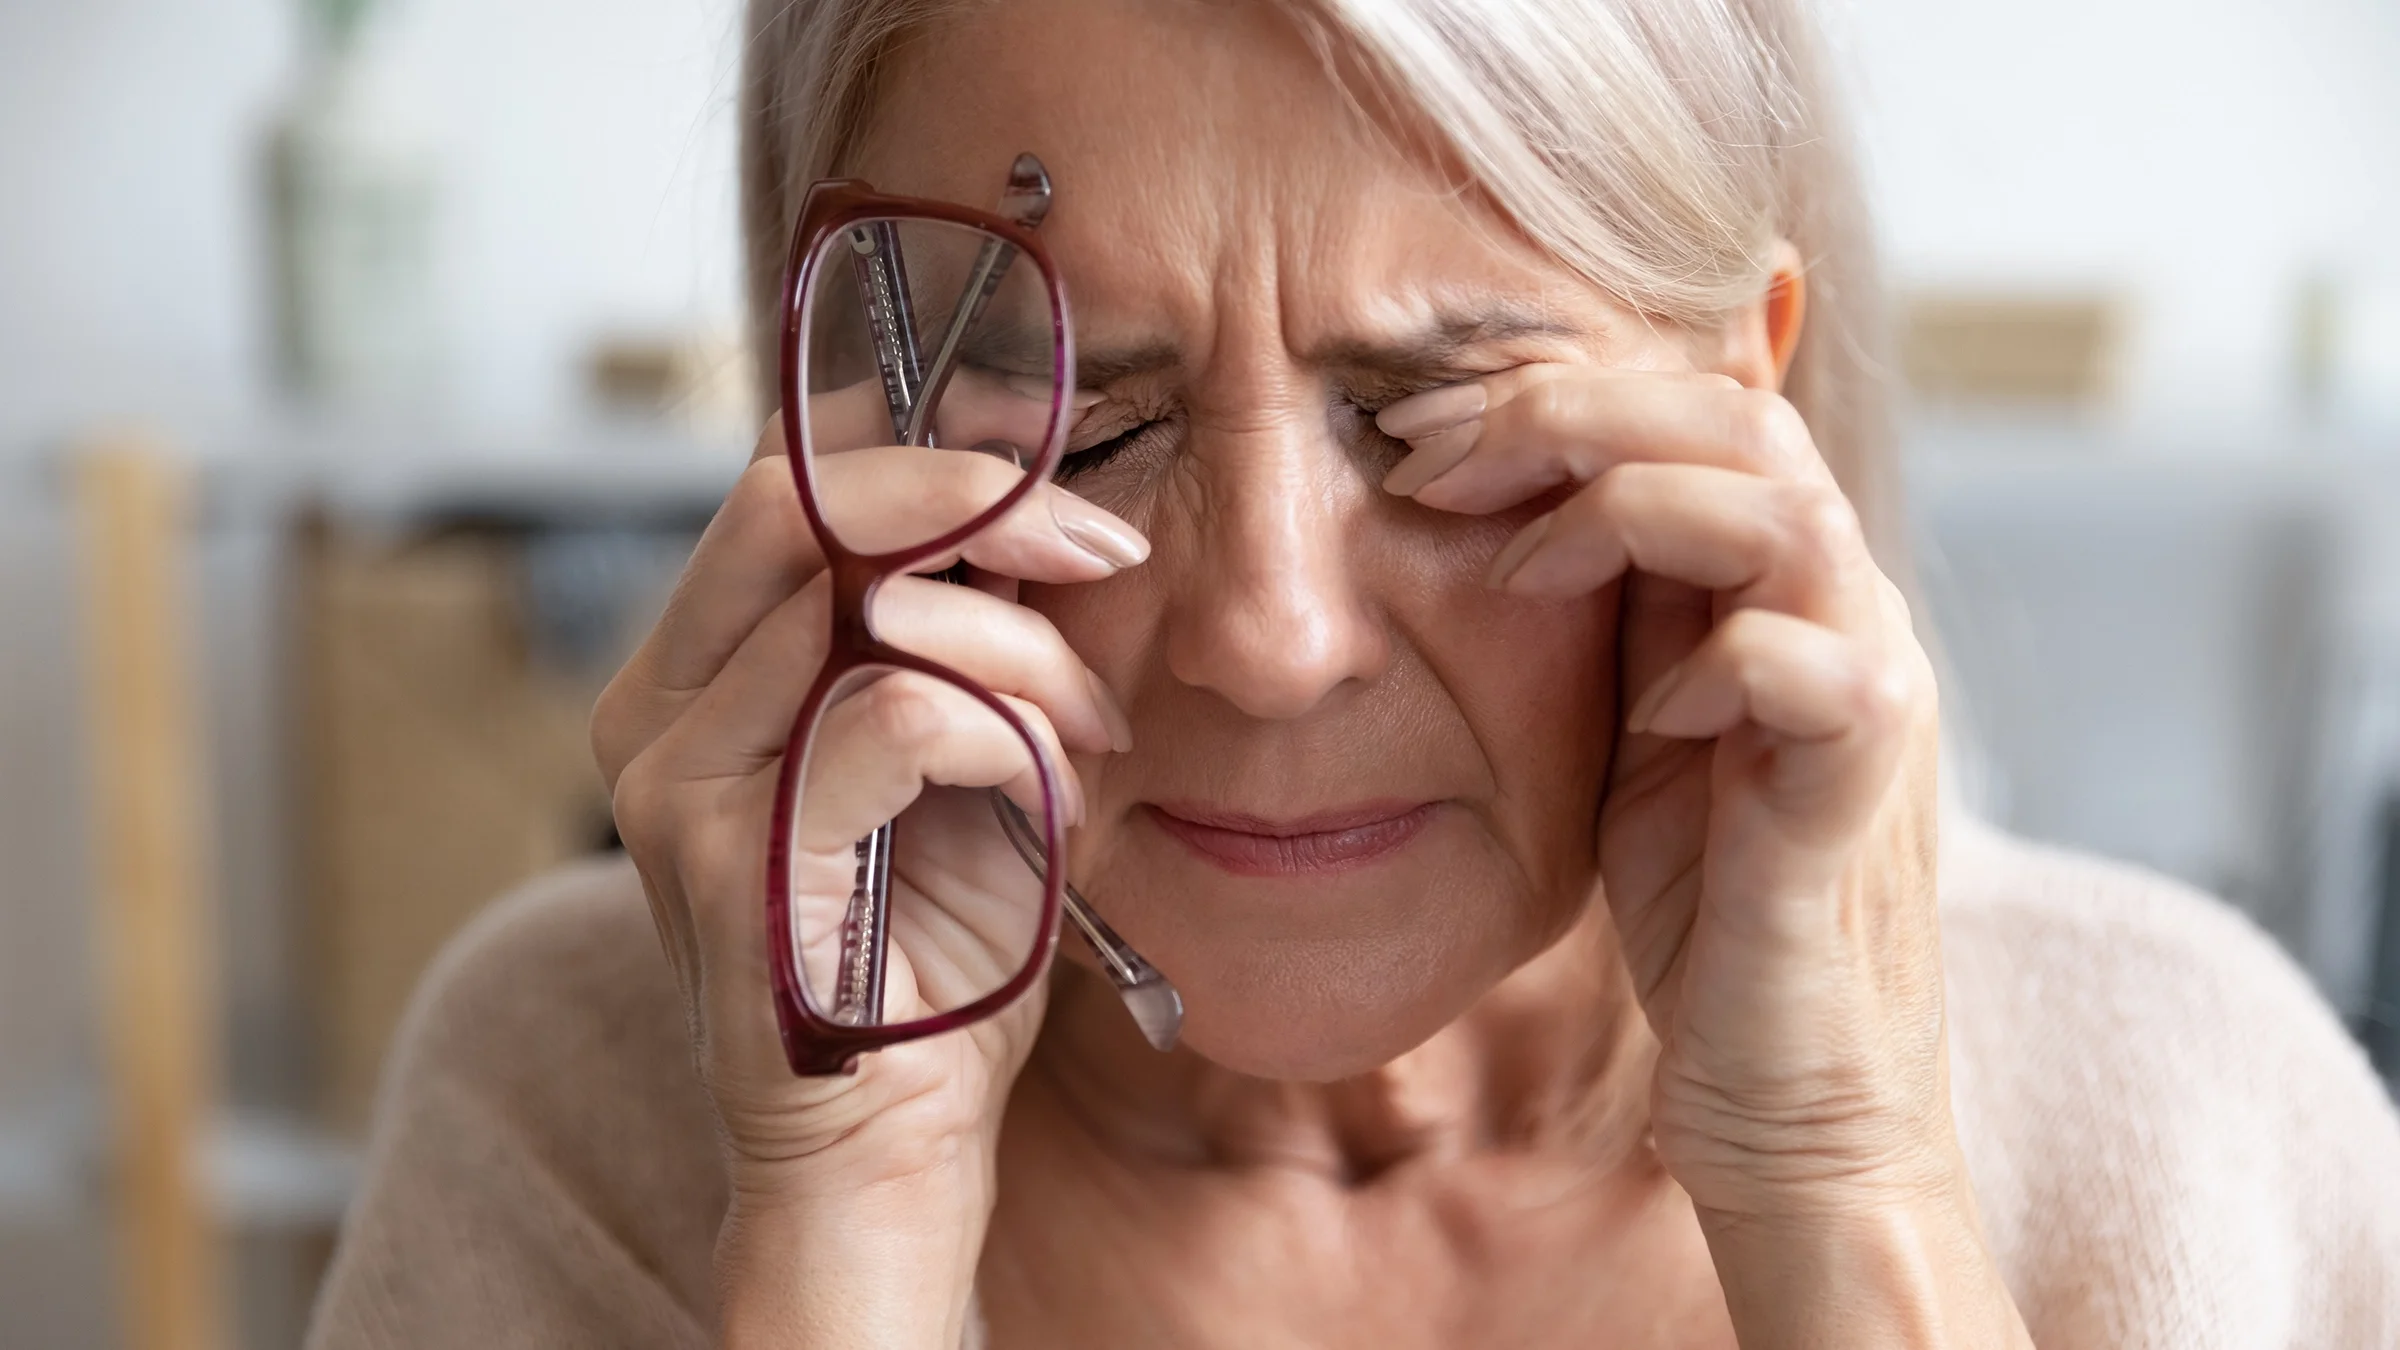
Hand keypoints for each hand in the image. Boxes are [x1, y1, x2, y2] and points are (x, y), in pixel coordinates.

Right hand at [591, 387, 1144, 1343]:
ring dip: (1024, 651)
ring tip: (1089, 733)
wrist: (893, 1150)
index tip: (1048, 468)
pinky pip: (898, 712)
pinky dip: (1009, 733)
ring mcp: (674, 780)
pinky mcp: (726, 855)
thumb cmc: (935, 953)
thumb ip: (972, 633)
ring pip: (865, 602)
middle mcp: (656, 708)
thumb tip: (1042, 500)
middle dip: (977, 500)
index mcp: (701, 671)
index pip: (787, 482)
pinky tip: (1053, 798)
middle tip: (1101, 548)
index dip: (923, 447)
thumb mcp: (969, 754)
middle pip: (796, 498)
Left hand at [1381, 367, 2025, 1346]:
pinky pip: (1810, 668)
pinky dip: (1714, 661)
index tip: (1418, 430)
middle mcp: (1847, 608)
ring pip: (1781, 509)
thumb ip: (1615, 608)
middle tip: (1430, 456)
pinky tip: (1646, 710)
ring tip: (1511, 564)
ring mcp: (1870, 689)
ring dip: (1624, 508)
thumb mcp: (1634, 725)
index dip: (1557, 393)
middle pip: (1737, 417)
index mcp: (1788, 581)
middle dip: (1566, 413)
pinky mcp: (1861, 786)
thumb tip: (1506, 497)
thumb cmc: (1706, 905)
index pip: (1698, 405)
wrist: (1791, 1087)